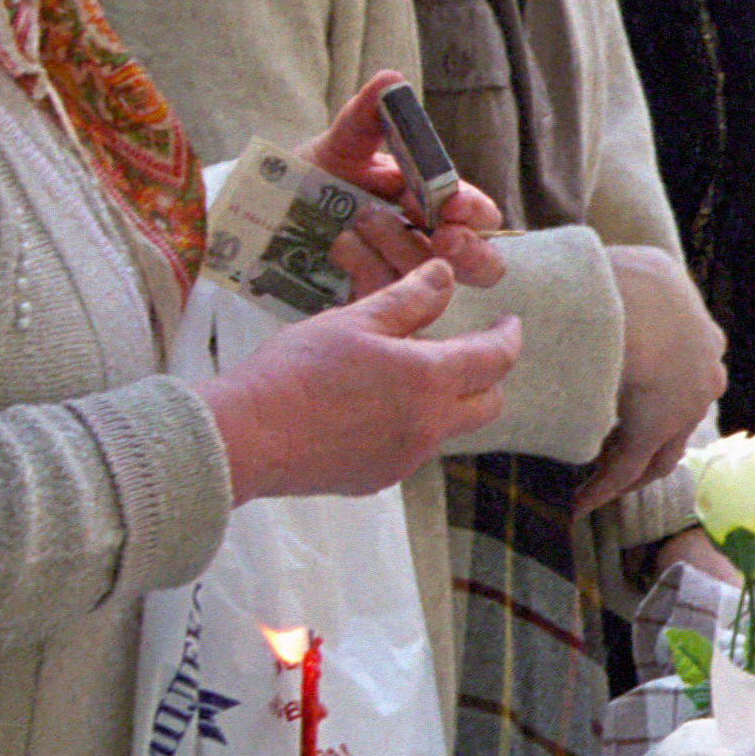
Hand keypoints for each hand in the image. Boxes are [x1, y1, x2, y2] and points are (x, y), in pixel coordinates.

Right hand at [204, 261, 522, 500]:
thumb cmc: (296, 371)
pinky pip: (411, 449)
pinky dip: (409, 425)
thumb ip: (410, 299)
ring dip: (446, 402)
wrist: (245, 438)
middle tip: (468, 350)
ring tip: (410, 374)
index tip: (509, 324)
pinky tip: (372, 407)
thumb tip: (445, 276)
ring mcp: (404, 459)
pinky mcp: (377, 479)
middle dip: (487, 377)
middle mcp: (428, 427)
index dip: (508, 338)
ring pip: (449, 428)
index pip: (495, 359)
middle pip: (487, 405)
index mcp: (429, 381)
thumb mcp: (355, 321)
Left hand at [304, 72, 506, 291]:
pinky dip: (364, 265)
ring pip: (429, 280)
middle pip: (481, 267)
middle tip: (442, 238)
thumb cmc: (313, 176)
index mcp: (434, 205)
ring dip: (400, 246)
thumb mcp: (340, 146)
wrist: (264, 214)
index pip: (480, 215)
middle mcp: (427, 245)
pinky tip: (339, 244)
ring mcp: (400, 278)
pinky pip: (384, 295)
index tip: (451, 202)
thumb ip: (368, 118)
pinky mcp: (370, 303)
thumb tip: (391, 81)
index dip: (474, 210)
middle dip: (469, 252)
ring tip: (360, 219)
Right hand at [579, 244, 725, 513]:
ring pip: (658, 453)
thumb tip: (607, 282)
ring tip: (596, 486)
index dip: (659, 389)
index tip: (631, 397)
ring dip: (627, 471)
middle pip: (679, 420)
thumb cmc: (629, 272)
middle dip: (649, 437)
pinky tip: (579, 504)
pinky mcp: (652, 432)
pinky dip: (602, 489)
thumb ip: (634, 283)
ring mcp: (683, 409)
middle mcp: (705, 376)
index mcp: (704, 336)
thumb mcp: (642, 269)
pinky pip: (625, 467)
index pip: (687, 373)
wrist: (629, 292)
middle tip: (613, 451)